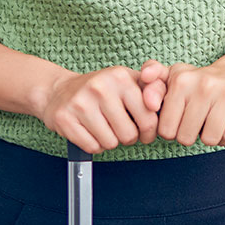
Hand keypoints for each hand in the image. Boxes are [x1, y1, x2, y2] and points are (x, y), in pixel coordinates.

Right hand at [36, 64, 167, 153]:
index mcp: (120, 77)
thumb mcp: (127, 80)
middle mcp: (100, 87)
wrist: (59, 90)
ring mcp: (81, 102)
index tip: (145, 131)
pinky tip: (90, 131)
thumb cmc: (100, 89)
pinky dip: (94, 145)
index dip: (149, 131)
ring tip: (104, 127)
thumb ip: (153, 88)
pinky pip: (92, 147)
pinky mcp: (65, 118)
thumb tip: (165, 101)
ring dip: (110, 141)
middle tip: (120, 128)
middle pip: (129, 134)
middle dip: (128, 137)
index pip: (148, 117)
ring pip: (110, 143)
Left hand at [155, 48, 224, 147]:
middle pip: (186, 137)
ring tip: (210, 120)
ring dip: (209, 136)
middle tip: (196, 119)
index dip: (172, 129)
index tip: (179, 118)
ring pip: (209, 139)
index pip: (166, 130)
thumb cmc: (199, 82)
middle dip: (189, 133)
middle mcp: (203, 84)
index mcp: (182, 80)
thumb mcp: (172, 78)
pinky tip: (224, 121)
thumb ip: (152, 80)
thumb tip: (145, 75)